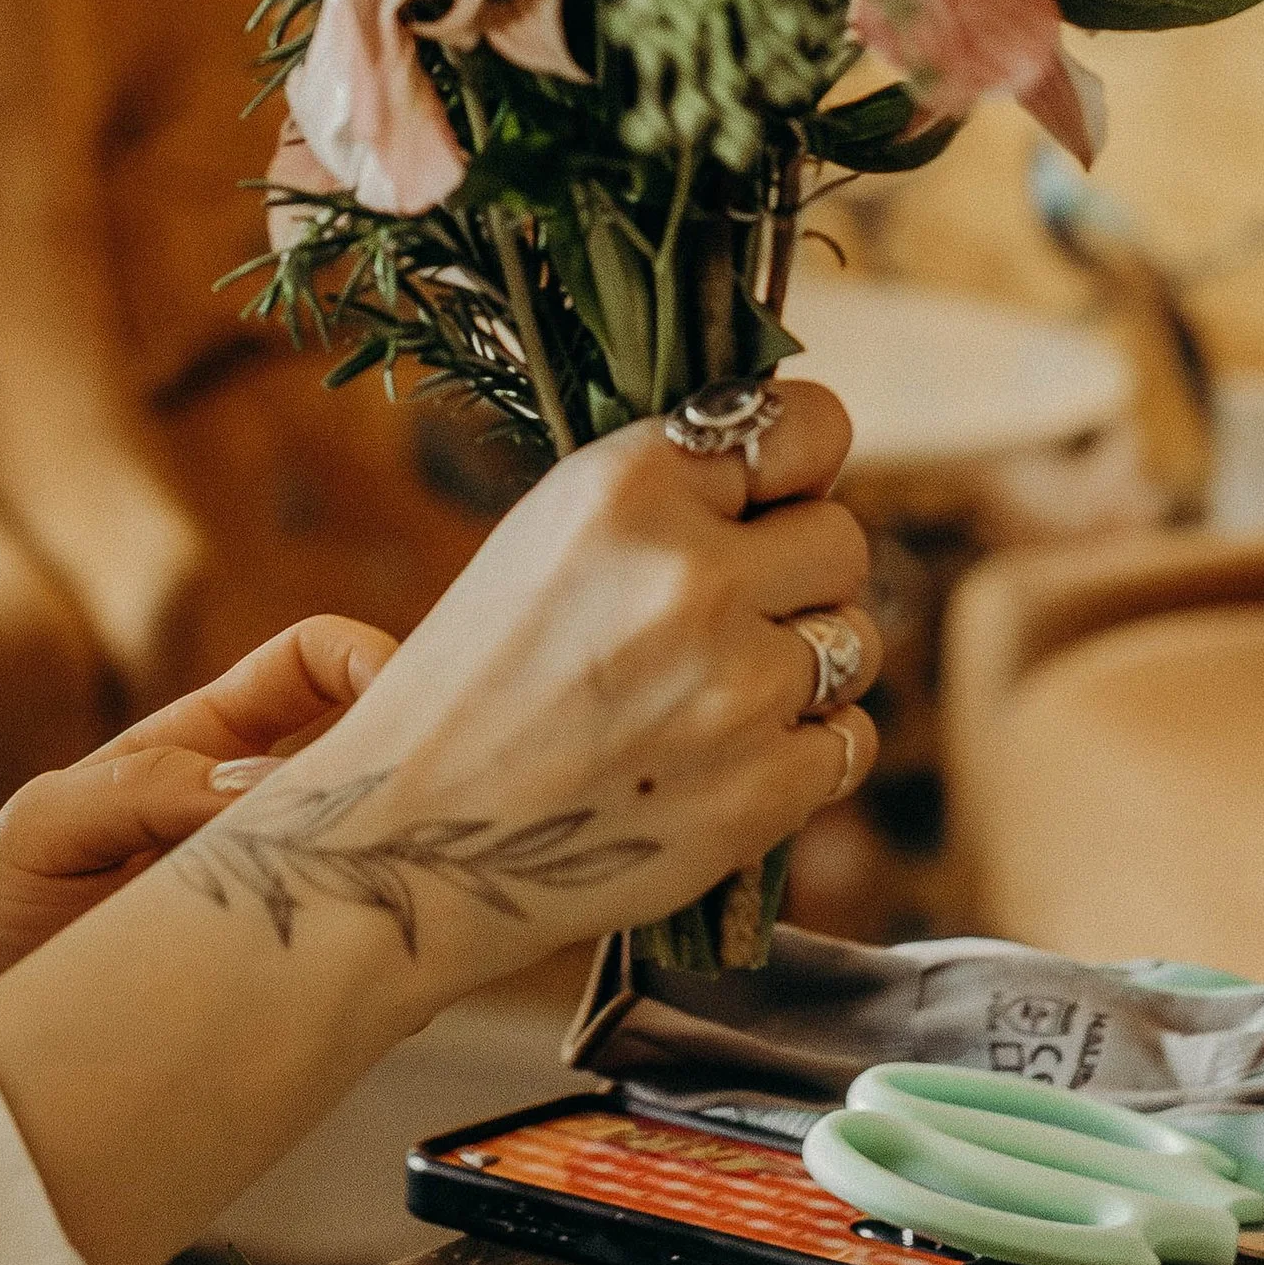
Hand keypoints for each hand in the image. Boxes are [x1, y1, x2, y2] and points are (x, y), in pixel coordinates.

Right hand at [0, 388, 879, 1264]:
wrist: (410, 839)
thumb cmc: (474, 679)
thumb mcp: (551, 534)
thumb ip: (672, 496)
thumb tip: (797, 477)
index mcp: (631, 487)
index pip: (808, 425)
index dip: (801, 461)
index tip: (781, 493)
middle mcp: (691, 576)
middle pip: (843, 539)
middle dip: (800, 575)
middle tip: (733, 615)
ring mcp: (734, 688)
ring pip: (853, 643)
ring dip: (806, 666)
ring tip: (713, 694)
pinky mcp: (759, 790)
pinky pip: (844, 742)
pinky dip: (801, 753)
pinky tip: (724, 757)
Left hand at [0, 617, 395, 1079]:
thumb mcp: (44, 826)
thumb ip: (141, 790)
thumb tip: (261, 785)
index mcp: (201, 746)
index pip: (310, 664)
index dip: (364, 657)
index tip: (396, 692)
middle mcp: (253, 812)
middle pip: (371, 750)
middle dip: (419, 751)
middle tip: (446, 787)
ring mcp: (274, 894)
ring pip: (378, 853)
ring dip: (415, 858)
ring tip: (432, 880)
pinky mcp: (283, 980)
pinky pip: (362, 955)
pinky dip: (400, 955)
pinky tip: (402, 977)